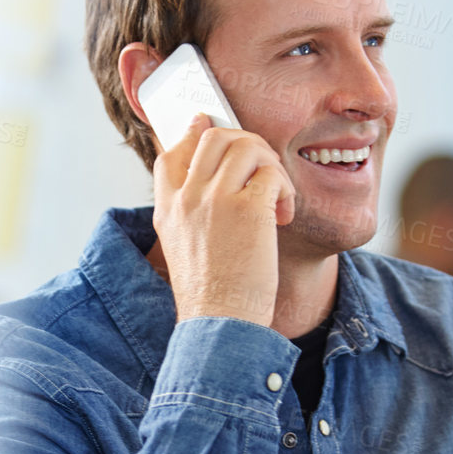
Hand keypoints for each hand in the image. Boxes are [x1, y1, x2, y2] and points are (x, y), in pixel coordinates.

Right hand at [152, 113, 295, 326]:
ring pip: (246, 146)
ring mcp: (216, 200)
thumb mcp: (182, 247)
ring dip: (269, 165)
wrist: (220, 322)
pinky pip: (272, 174)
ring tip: (275, 195)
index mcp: (168, 208)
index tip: (212, 132)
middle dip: (245, 144)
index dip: (195, 135)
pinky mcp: (249, 209)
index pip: (173, 153)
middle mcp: (188, 198)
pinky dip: (285, 189)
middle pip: (214, 137)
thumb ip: (190, 212)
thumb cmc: (210, 293)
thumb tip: (213, 185)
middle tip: (262, 170)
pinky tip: (282, 215)